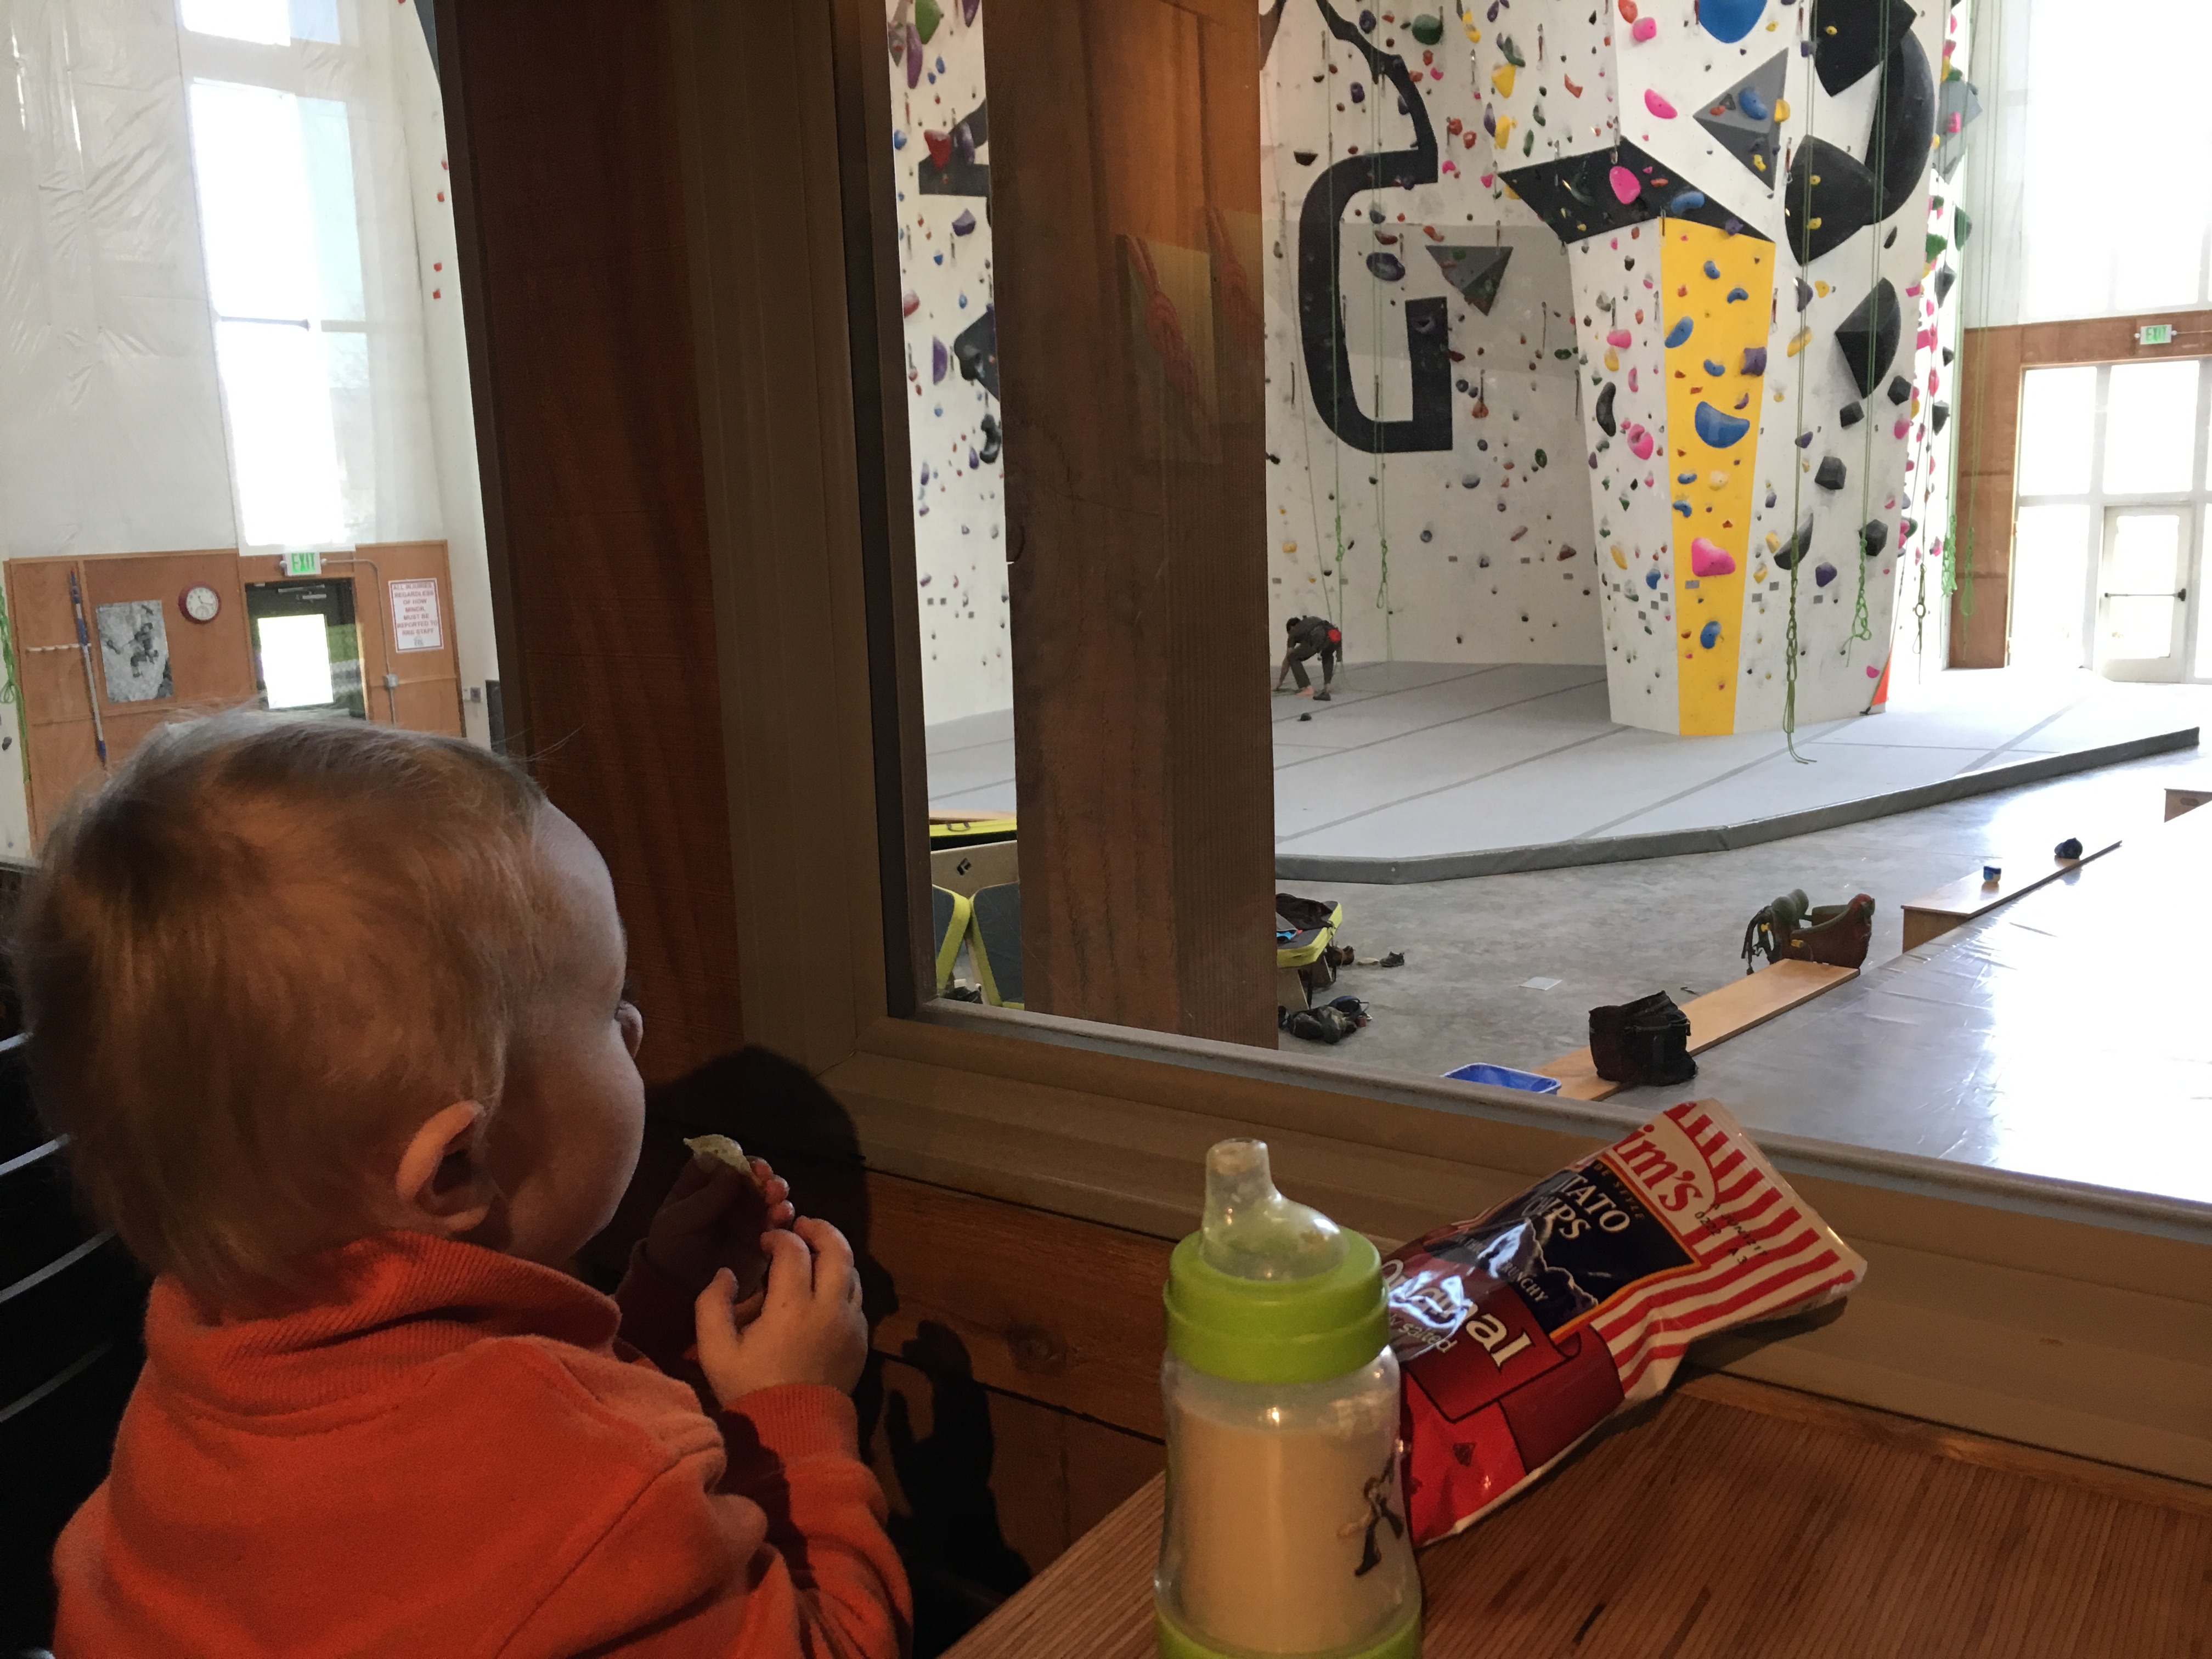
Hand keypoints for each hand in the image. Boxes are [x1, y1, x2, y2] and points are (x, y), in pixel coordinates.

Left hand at [642, 1153, 794, 1299]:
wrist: (678, 1291)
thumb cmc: (671, 1248)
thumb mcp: (679, 1221)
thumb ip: (706, 1198)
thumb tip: (733, 1172)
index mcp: (704, 1184)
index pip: (725, 1161)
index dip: (739, 1158)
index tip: (750, 1165)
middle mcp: (730, 1195)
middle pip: (753, 1175)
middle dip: (765, 1175)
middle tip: (769, 1182)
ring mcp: (748, 1216)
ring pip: (770, 1196)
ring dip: (778, 1193)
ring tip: (778, 1200)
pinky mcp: (762, 1238)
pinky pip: (778, 1223)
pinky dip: (783, 1218)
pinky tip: (782, 1219)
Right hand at [693, 1217, 866, 1404]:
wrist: (792, 1430)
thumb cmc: (750, 1387)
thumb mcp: (715, 1350)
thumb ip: (712, 1304)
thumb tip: (727, 1272)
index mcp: (792, 1307)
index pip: (794, 1250)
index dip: (779, 1237)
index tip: (765, 1241)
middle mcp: (829, 1308)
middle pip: (838, 1249)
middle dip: (819, 1229)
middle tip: (802, 1225)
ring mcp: (851, 1323)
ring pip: (852, 1271)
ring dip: (834, 1254)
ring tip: (814, 1252)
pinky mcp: (861, 1339)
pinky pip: (857, 1297)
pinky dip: (843, 1281)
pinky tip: (825, 1288)